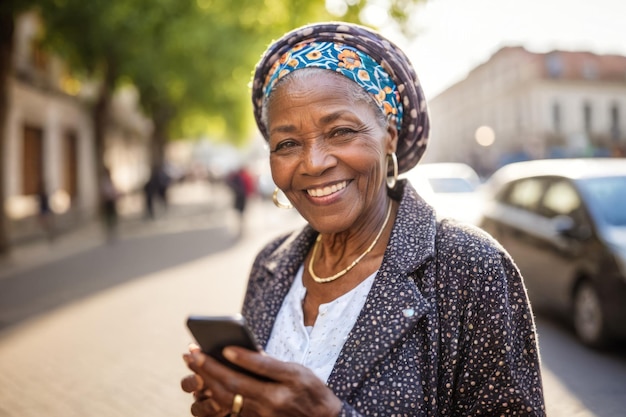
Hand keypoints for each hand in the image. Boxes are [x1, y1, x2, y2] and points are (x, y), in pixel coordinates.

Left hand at [181, 345, 341, 416]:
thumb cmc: (312, 392)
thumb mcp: (298, 372)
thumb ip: (272, 364)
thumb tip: (248, 351)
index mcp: (283, 388)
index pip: (257, 370)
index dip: (239, 358)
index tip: (222, 347)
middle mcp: (269, 404)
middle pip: (233, 385)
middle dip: (209, 368)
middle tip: (192, 353)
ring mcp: (259, 416)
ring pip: (226, 399)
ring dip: (206, 381)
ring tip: (193, 365)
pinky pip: (229, 410)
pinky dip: (213, 395)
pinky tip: (204, 382)